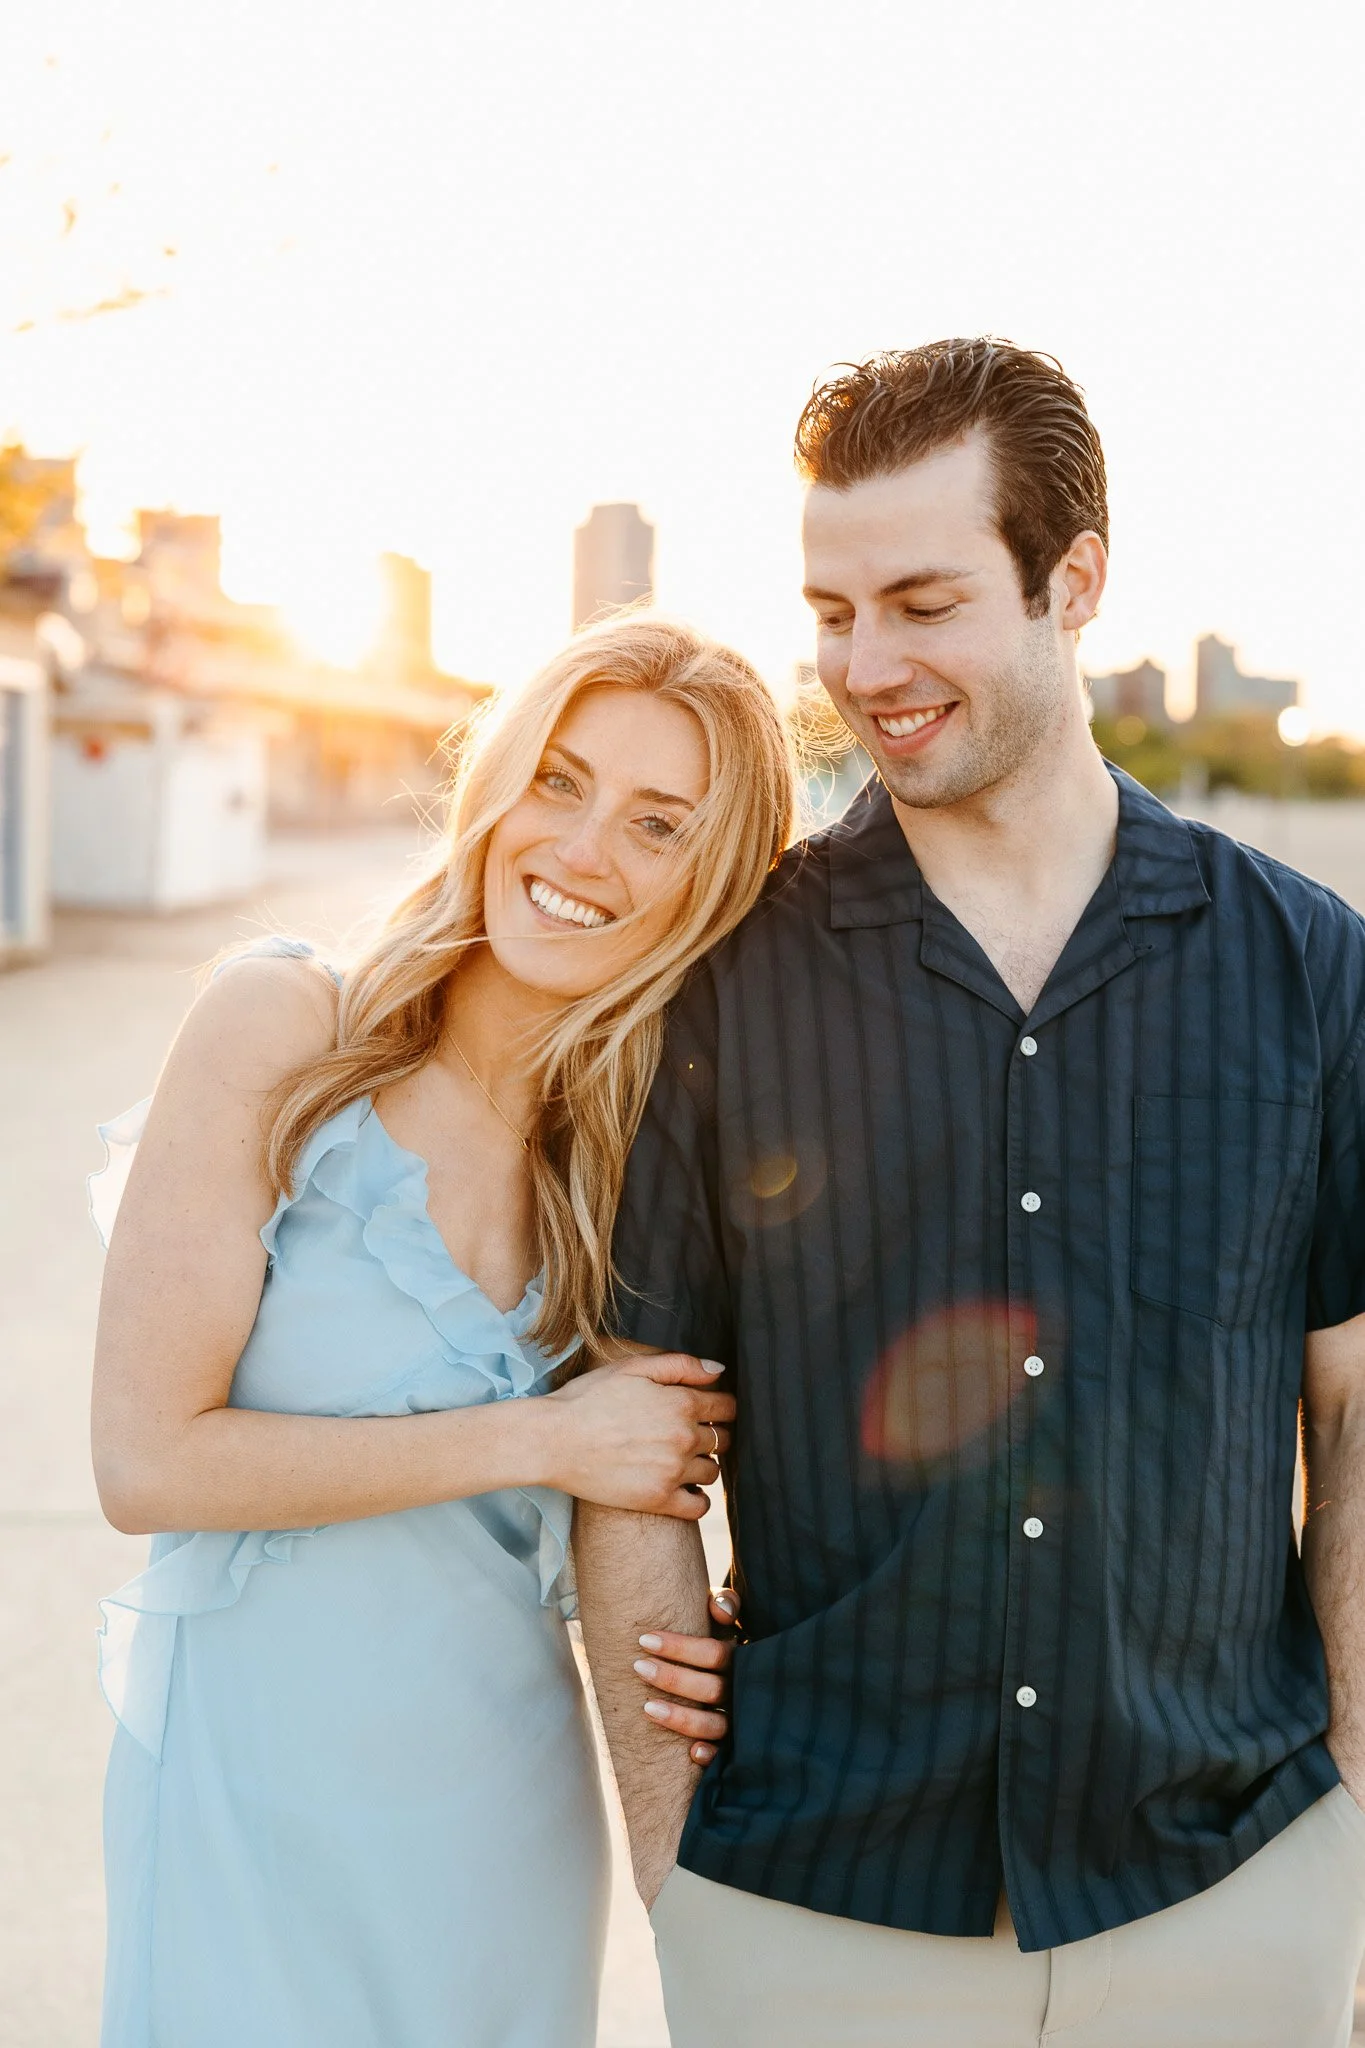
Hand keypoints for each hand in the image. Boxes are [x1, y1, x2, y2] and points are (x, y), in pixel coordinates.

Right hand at [540, 1353, 733, 1516]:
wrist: (553, 1440)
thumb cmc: (588, 1398)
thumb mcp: (632, 1368)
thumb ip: (681, 1365)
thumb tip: (719, 1370)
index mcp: (682, 1403)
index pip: (727, 1407)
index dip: (720, 1407)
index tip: (707, 1411)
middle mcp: (683, 1438)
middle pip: (724, 1440)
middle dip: (714, 1435)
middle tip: (690, 1435)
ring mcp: (672, 1471)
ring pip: (713, 1472)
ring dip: (703, 1465)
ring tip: (680, 1460)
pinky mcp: (658, 1500)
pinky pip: (699, 1506)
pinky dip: (697, 1499)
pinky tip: (682, 1489)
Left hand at [637, 1586, 741, 1765]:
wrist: (763, 1681)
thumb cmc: (728, 1644)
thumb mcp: (730, 1621)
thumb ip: (726, 1604)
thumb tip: (720, 1609)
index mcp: (745, 1657)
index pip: (715, 1653)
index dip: (680, 1647)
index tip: (644, 1639)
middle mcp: (746, 1690)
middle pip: (712, 1688)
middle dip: (673, 1678)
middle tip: (638, 1666)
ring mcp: (744, 1720)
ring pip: (716, 1724)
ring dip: (682, 1718)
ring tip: (646, 1707)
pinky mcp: (740, 1746)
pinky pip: (727, 1756)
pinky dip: (712, 1755)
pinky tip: (692, 1752)